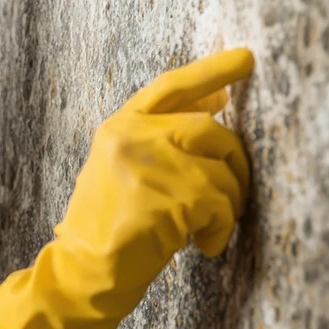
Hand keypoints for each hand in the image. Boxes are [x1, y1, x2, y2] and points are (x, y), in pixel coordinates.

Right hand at [55, 48, 252, 309]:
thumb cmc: (105, 225)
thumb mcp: (121, 169)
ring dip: (227, 205)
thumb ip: (160, 136)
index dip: (212, 70)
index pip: (172, 86)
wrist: (82, 270)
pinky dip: (221, 230)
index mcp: (120, 126)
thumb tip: (217, 105)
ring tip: (207, 229)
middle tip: (232, 194)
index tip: (246, 59)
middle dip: (233, 164)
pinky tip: (204, 245)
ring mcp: (150, 165)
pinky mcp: (170, 197)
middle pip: (210, 130)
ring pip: (222, 171)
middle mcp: (132, 137)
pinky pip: (221, 205)